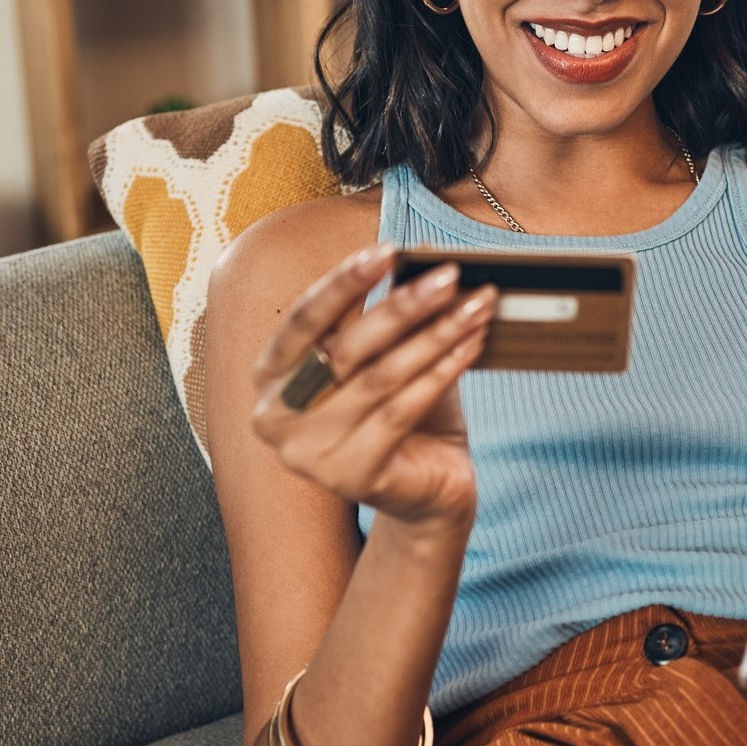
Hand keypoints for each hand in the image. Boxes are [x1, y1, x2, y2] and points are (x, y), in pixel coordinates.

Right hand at [251, 244, 497, 528]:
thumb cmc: (401, 419)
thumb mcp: (384, 360)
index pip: (304, 318)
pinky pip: (402, 411)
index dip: (344, 281)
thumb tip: (424, 258)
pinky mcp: (350, 477)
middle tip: (449, 276)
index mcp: (271, 376)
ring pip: (380, 377)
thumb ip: (387, 319)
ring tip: (476, 305)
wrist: (426, 495)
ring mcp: (309, 453)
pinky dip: (442, 372)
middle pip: (345, 347)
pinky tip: (472, 345)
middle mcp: (276, 416)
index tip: (387, 250)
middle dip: (402, 305)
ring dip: (435, 334)